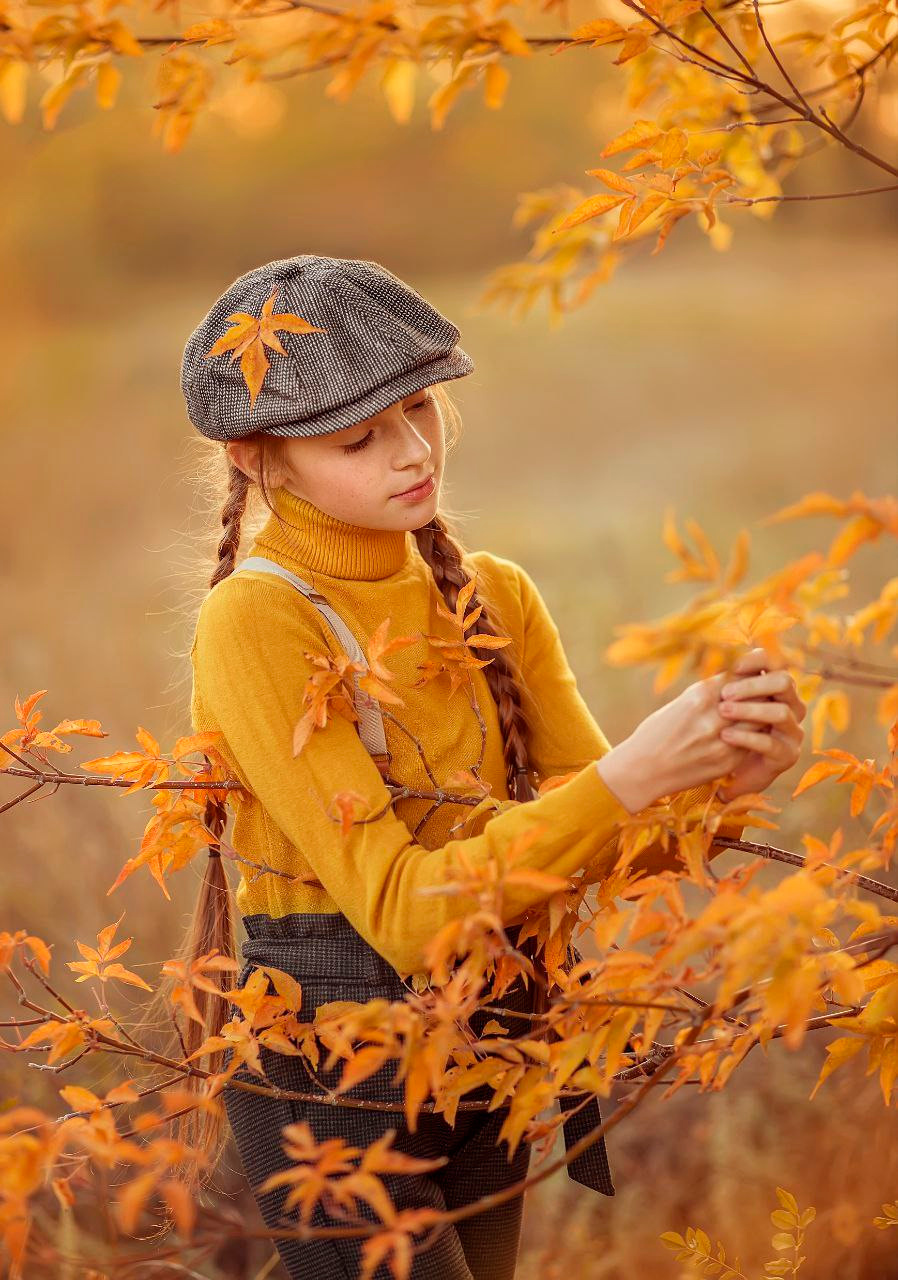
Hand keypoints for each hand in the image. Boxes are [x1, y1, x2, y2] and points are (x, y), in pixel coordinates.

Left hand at [715, 646, 805, 800]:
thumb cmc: (721, 729)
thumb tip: (715, 657)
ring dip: (749, 710)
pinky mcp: (788, 754)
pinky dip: (746, 736)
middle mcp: (790, 704)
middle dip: (754, 686)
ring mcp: (792, 730)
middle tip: (725, 694)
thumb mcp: (721, 703)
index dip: (757, 660)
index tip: (734, 666)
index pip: (774, 662)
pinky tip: (726, 736)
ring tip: (723, 712)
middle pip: (783, 682)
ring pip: (780, 712)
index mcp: (775, 686)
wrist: (726, 769)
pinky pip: (770, 742)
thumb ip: (725, 682)